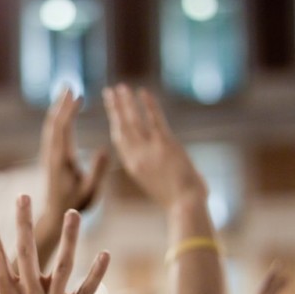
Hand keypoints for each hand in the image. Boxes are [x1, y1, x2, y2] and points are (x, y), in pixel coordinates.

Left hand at [41, 90, 107, 220]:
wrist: (53, 216)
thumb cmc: (74, 205)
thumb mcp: (90, 191)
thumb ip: (97, 171)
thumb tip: (105, 150)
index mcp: (61, 159)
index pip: (63, 128)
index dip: (68, 109)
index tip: (76, 93)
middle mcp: (52, 153)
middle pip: (54, 122)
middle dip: (61, 102)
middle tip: (69, 84)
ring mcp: (50, 155)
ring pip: (52, 126)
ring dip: (59, 108)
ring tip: (69, 93)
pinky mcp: (51, 157)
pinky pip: (54, 133)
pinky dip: (60, 119)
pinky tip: (67, 113)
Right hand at [102, 84, 205, 208]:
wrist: (185, 206)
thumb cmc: (178, 201)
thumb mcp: (159, 185)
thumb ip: (155, 171)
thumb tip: (165, 164)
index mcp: (134, 167)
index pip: (121, 141)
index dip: (115, 124)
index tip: (112, 111)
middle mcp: (137, 156)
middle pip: (121, 127)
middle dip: (115, 108)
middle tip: (109, 91)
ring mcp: (149, 149)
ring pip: (132, 120)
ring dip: (125, 102)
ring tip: (120, 87)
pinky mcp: (164, 144)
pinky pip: (154, 119)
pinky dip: (148, 104)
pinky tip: (143, 91)